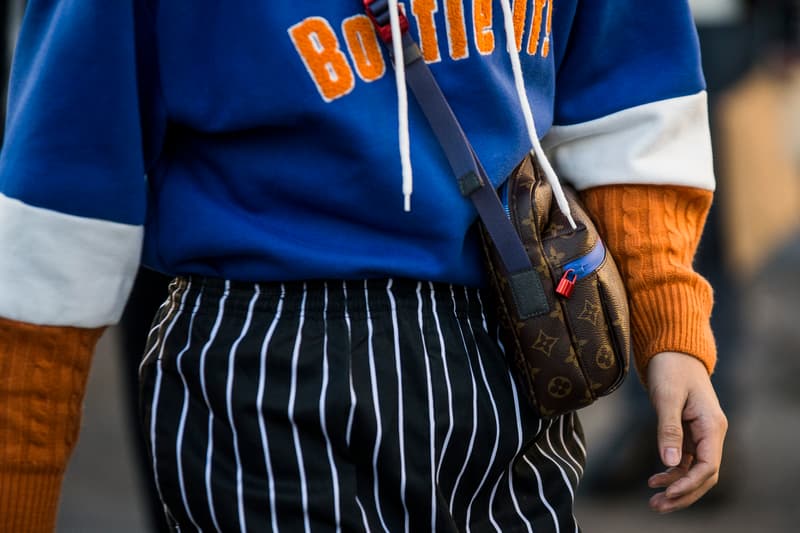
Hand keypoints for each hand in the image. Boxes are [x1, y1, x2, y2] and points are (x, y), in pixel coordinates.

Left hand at [645, 351, 727, 512]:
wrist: (673, 350)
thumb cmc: (671, 369)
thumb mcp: (667, 397)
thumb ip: (668, 428)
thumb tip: (669, 461)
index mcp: (712, 426)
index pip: (708, 466)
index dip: (689, 484)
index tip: (667, 494)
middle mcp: (712, 433)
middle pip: (704, 476)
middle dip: (683, 494)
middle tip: (657, 506)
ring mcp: (702, 435)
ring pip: (695, 472)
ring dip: (677, 488)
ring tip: (653, 501)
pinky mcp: (690, 433)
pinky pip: (686, 462)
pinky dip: (672, 473)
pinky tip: (654, 480)